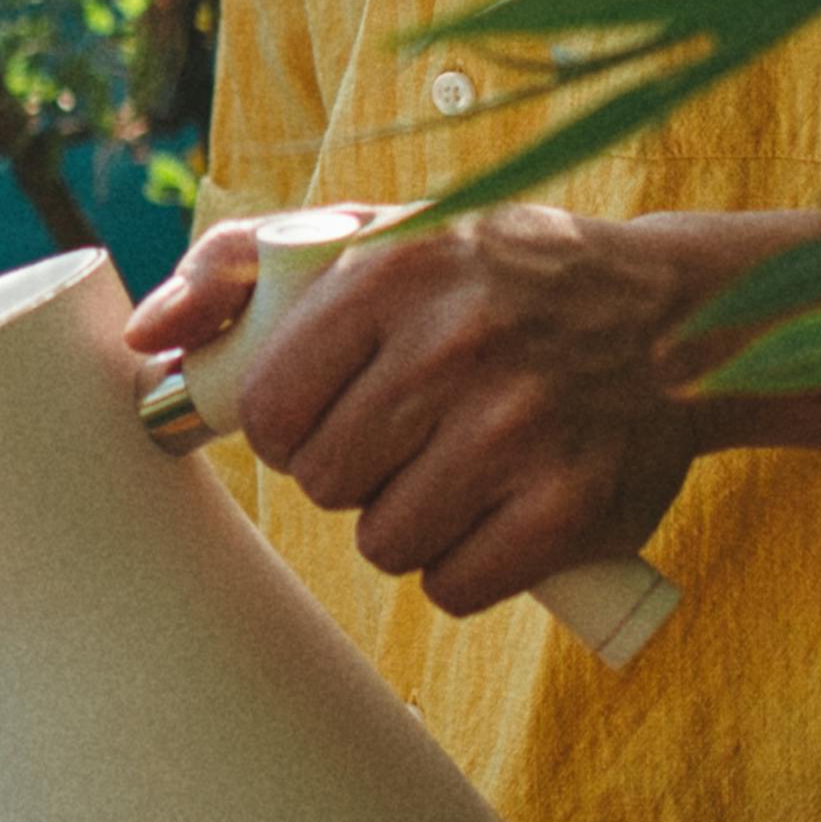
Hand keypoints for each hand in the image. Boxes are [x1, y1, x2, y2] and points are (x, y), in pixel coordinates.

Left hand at [206, 203, 771, 619]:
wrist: (676, 318)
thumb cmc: (494, 278)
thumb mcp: (374, 235)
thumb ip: (240, 266)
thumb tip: (144, 345)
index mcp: (391, 272)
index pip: (271, 408)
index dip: (291, 425)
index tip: (330, 410)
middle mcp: (454, 346)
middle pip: (324, 483)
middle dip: (352, 471)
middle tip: (406, 434)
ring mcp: (518, 432)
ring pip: (384, 543)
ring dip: (408, 523)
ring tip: (456, 469)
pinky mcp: (570, 509)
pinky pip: (455, 586)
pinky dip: (468, 567)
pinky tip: (499, 512)